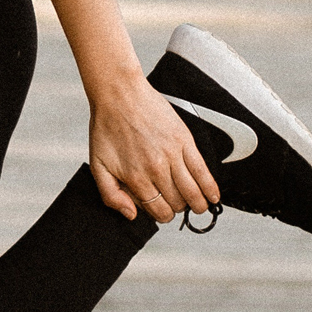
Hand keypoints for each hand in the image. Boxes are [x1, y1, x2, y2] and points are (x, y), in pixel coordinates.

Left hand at [87, 70, 220, 223]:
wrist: (118, 95)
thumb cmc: (107, 127)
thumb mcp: (97, 166)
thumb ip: (111, 195)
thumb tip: (132, 215)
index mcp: (136, 177)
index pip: (158, 210)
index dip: (161, 215)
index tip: (162, 211)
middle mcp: (157, 168)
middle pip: (177, 203)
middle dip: (177, 208)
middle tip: (176, 204)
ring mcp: (173, 155)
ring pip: (193, 191)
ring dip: (198, 204)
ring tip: (198, 206)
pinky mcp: (185, 141)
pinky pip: (203, 170)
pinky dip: (211, 187)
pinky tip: (213, 195)